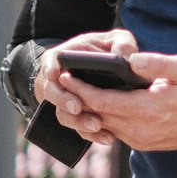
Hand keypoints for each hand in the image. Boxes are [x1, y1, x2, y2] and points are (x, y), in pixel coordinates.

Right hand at [34, 30, 139, 144]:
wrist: (109, 72)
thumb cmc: (110, 50)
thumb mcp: (116, 40)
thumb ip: (122, 43)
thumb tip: (127, 58)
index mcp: (65, 57)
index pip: (51, 61)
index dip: (50, 68)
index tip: (53, 74)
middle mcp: (60, 81)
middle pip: (53, 92)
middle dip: (63, 100)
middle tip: (77, 106)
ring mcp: (67, 101)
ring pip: (63, 114)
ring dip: (77, 121)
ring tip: (96, 125)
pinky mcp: (79, 118)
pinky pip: (79, 129)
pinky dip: (92, 135)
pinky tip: (108, 137)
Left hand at [54, 51, 176, 152]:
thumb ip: (159, 64)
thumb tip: (132, 60)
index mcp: (147, 109)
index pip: (102, 101)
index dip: (81, 89)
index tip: (65, 75)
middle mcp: (140, 129)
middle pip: (97, 115)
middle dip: (78, 99)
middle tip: (61, 81)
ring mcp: (141, 140)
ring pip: (104, 126)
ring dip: (88, 112)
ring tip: (74, 93)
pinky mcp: (144, 144)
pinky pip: (116, 132)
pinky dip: (103, 120)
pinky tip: (98, 106)